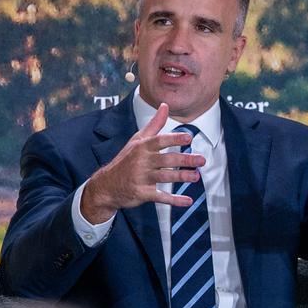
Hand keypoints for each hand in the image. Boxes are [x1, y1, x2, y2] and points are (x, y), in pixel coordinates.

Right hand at [81, 103, 205, 223]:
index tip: (189, 138)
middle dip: (185, 160)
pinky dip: (174, 200)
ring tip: (196, 177)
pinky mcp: (143, 193)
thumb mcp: (137, 140)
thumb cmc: (125, 160)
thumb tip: (165, 105)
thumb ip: (154, 124)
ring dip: (182, 177)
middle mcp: (142, 161)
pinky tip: (188, 201)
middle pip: (166, 160)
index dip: (174, 139)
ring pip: (165, 177)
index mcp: (142, 147)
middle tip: (201, 160)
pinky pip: (161, 197)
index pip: (160, 141)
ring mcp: (142, 178)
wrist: (106, 185)